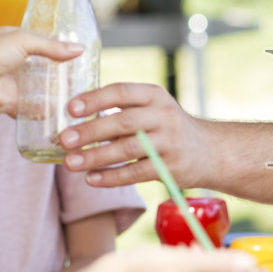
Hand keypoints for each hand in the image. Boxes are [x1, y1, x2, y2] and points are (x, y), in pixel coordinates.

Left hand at [0, 27, 81, 125]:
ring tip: (81, 95)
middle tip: (85, 77)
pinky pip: (35, 107)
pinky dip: (47, 110)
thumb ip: (51, 45)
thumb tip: (79, 49)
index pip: (43, 42)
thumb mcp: (22, 40)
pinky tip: (65, 110)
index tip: (82, 54)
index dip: (61, 47)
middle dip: (62, 72)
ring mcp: (16, 83)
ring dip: (57, 92)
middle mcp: (16, 61)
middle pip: (45, 66)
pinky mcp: (16, 103)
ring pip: (43, 88)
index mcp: (15, 41)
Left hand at [57, 82, 206, 188]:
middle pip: (122, 122)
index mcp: (155, 95)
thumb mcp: (152, 107)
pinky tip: (91, 179)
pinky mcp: (170, 167)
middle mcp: (164, 116)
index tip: (70, 108)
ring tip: (70, 163)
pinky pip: (135, 173)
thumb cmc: (167, 127)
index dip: (95, 99)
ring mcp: (169, 142)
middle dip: (90, 131)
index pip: (122, 92)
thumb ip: (122, 108)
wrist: (209, 151)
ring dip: (95, 157)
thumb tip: (75, 116)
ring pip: (127, 149)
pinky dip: (111, 177)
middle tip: (63, 139)